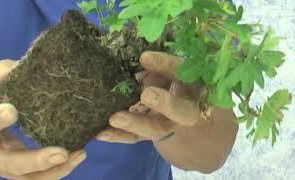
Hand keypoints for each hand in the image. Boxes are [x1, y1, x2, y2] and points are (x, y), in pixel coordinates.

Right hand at [0, 60, 85, 178]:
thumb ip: (0, 77)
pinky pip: (37, 178)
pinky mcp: (18, 170)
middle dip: (37, 160)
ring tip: (78, 155)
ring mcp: (5, 166)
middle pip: (12, 165)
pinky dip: (57, 171)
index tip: (11, 110)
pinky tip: (75, 158)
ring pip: (29, 178)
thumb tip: (21, 66)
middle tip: (62, 152)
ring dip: (55, 170)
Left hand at [97, 52, 237, 172]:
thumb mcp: (175, 73)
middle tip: (147, 94)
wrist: (193, 118)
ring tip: (114, 119)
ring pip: (156, 129)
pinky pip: (137, 139)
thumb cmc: (181, 86)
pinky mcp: (154, 135)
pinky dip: (119, 136)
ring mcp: (170, 125)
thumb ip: (161, 70)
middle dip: (167, 104)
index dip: (166, 65)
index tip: (144, 56)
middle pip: (182, 112)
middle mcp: (187, 109)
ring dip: (135, 124)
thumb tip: (139, 69)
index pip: (183, 74)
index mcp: (195, 86)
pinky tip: (101, 133)